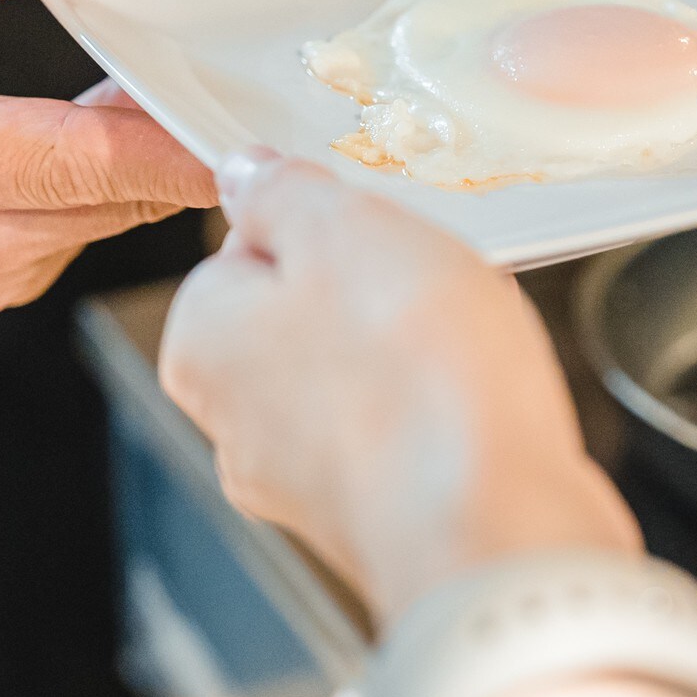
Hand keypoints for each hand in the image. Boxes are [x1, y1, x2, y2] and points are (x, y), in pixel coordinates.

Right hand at [0, 0, 217, 313]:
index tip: (247, 126)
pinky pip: (91, 225)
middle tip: (243, 61)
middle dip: (184, 126)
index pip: (70, 162)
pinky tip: (125, 120)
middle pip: (113, 194)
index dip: (168, 143)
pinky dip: (122, 173)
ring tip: (181, 72)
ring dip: (158, 147)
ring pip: (113, 214)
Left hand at [159, 153, 639, 622]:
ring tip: (464, 340)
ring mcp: (302, 480)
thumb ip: (282, 191)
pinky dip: (441, 405)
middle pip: (305, 312)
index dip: (323, 225)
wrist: (495, 523)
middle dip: (373, 288)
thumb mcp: (342, 228)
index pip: (245, 248)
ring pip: (360, 371)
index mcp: (201, 342)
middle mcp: (233, 423)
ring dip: (415, 346)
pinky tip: (480, 394)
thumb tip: (246, 173)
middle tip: (427, 279)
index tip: (373, 224)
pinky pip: (405, 428)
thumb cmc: (414, 376)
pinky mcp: (373, 515)